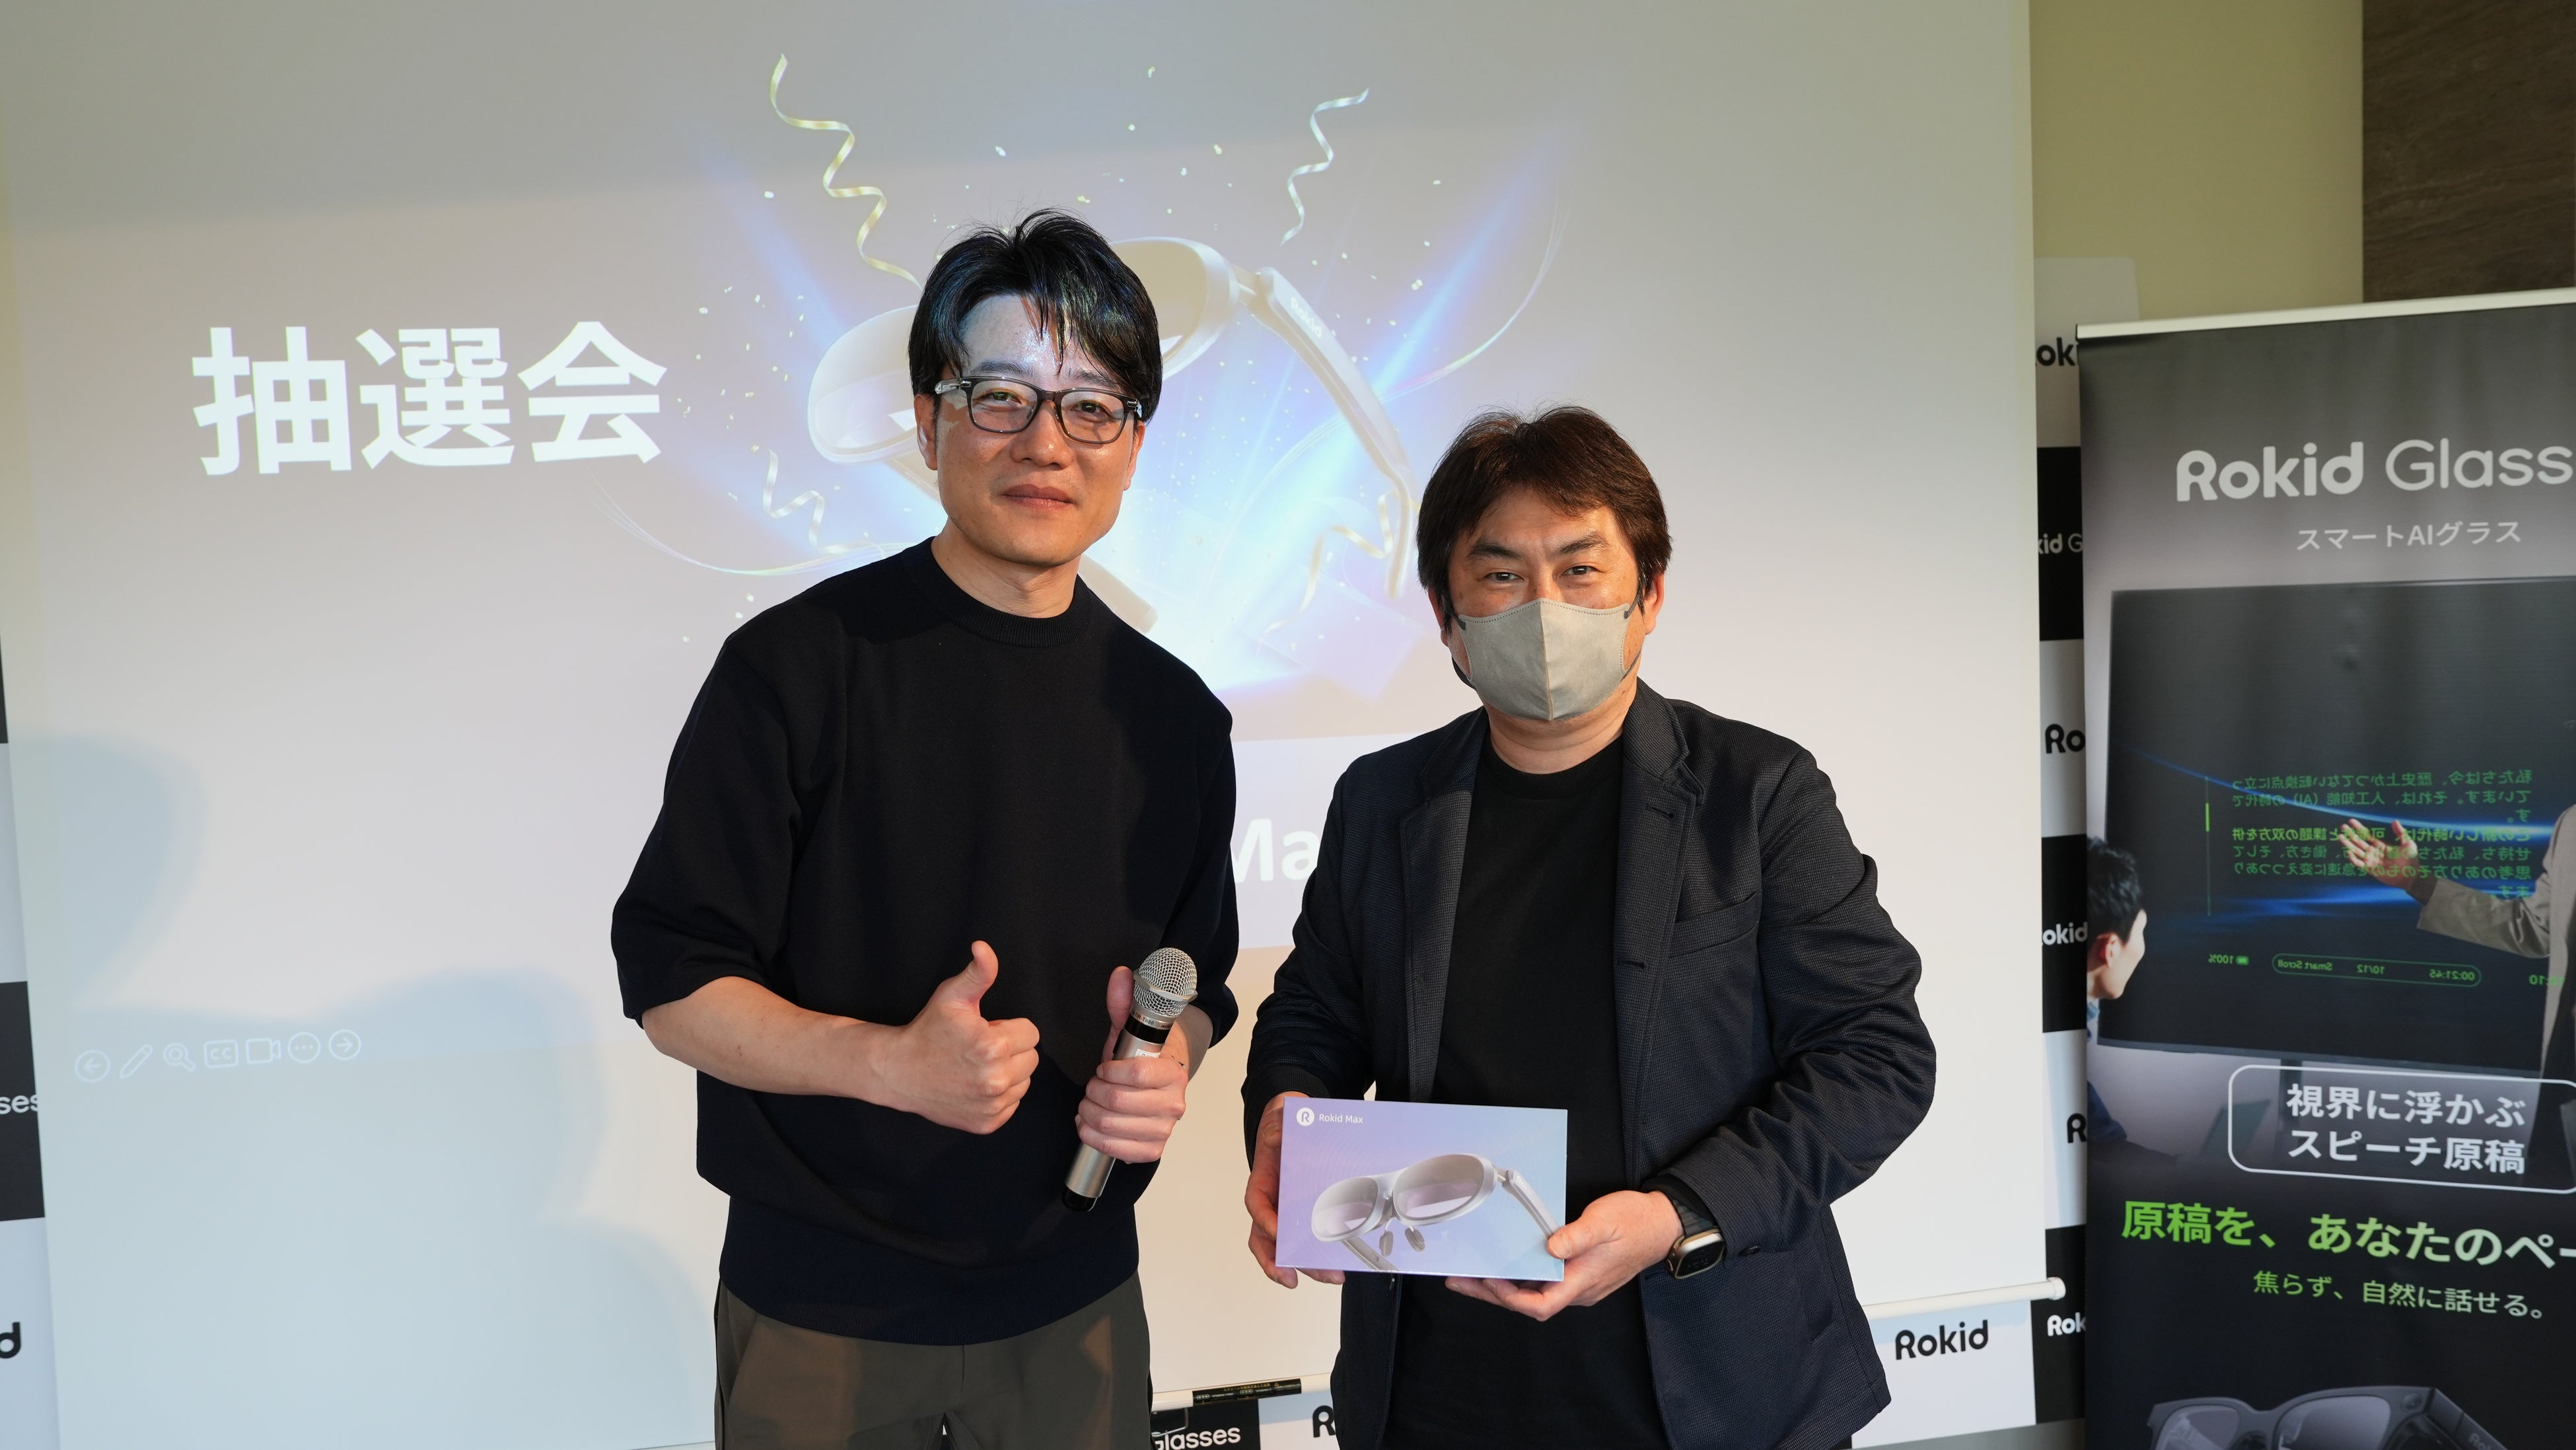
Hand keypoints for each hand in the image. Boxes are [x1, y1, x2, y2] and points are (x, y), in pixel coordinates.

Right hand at [862, 941, 1040, 1133]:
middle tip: (979, 1048)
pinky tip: (974, 1086)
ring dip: (1007, 1074)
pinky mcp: (987, 1123)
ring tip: (977, 1066)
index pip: (1031, 1033)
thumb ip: (978, 973)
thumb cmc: (928, 1031)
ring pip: (1023, 1082)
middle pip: (1031, 1059)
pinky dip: (998, 1097)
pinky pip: (1012, 1105)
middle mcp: (996, 1079)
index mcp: (994, 1046)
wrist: (899, 1072)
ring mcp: (992, 1104)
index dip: (1009, 1029)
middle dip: (1011, 1050)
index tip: (985, 1030)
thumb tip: (984, 948)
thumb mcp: (953, 996)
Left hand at [1075, 965, 1193, 1164]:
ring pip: (1110, 1126)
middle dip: (1093, 1092)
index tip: (1104, 1067)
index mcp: (1173, 1073)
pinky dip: (1093, 1137)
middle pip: (1117, 1102)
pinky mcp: (1151, 1150)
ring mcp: (1164, 1130)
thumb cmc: (1142, 1059)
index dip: (1109, 1071)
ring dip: (1089, 1114)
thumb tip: (1120, 974)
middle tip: (1093, 1085)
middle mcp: (1174, 1104)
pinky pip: (1115, 1150)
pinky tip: (1090, 1124)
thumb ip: (1124, 1003)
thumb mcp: (1131, 1030)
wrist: (1159, 1086)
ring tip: (1089, 1104)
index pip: (1135, 1074)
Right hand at [1246, 1092, 1342, 1287]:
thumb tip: (1277, 1135)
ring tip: (1329, 1276)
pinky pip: (1313, 1238)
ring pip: (1290, 1246)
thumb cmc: (1287, 1121)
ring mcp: (1292, 1210)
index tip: (1276, 1233)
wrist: (1299, 1119)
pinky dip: (1322, 1255)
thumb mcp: (1281, 1114)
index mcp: (1264, 1180)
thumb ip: (1279, 1122)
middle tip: (1296, 1276)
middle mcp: (1275, 1201)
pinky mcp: (1312, 1213)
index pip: (1257, 1205)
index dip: (1265, 1221)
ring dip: (1306, 1266)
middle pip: (1270, 1238)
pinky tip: (1337, 1265)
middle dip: (1281, 1261)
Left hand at [1445, 1189, 1680, 1321]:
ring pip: (1534, 1294)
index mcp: (1582, 1282)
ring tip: (1471, 1274)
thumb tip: (1550, 1248)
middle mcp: (1578, 1290)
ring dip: (1502, 1286)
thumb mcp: (1604, 1222)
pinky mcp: (1579, 1274)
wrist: (1662, 1224)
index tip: (1486, 1281)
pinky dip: (1519, 1277)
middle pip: (1529, 1303)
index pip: (1540, 1305)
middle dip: (1492, 1293)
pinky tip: (1504, 1265)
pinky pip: (1543, 1283)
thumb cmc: (1635, 1222)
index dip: (1510, 1298)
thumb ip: (1576, 1236)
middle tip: (1459, 1281)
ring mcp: (1579, 1284)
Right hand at [2339, 818, 2431, 899]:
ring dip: (2348, 845)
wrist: (2412, 875)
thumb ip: (2401, 833)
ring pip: (2356, 851)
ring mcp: (2371, 861)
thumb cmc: (2411, 859)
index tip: (2351, 821)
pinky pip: (2359, 864)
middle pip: (2359, 842)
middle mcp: (2374, 852)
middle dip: (2350, 835)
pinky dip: (2353, 859)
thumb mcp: (2408, 844)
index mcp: (2381, 845)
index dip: (2359, 828)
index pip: (2367, 835)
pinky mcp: (2370, 869)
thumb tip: (2394, 821)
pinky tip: (2348, 852)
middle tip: (2342, 827)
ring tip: (2341, 837)